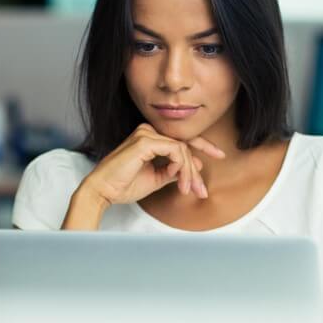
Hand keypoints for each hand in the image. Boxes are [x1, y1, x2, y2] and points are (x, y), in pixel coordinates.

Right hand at [79, 123, 225, 205]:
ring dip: (189, 173)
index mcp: (150, 137)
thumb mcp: (156, 178)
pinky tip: (180, 182)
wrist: (103, 191)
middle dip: (196, 168)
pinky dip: (182, 168)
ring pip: (183, 150)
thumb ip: (174, 170)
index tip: (219, 155)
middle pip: (185, 144)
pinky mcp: (146, 141)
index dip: (203, 146)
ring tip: (188, 190)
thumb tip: (195, 166)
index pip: (181, 139)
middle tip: (203, 189)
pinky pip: (176, 151)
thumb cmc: (124, 185)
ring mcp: (147, 133)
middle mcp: (148, 131)